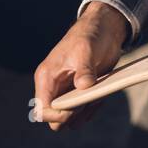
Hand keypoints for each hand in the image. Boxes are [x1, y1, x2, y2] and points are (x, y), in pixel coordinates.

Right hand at [32, 2, 129, 130]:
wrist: (104, 28)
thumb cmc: (89, 35)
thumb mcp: (86, 50)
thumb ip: (84, 69)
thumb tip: (84, 86)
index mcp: (47, 78)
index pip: (43, 111)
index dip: (58, 115)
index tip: (76, 107)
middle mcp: (54, 87)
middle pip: (55, 119)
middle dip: (72, 116)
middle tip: (88, 101)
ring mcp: (67, 90)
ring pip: (70, 118)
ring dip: (84, 114)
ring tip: (97, 96)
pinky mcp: (80, 91)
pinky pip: (82, 111)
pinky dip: (92, 109)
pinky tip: (102, 96)